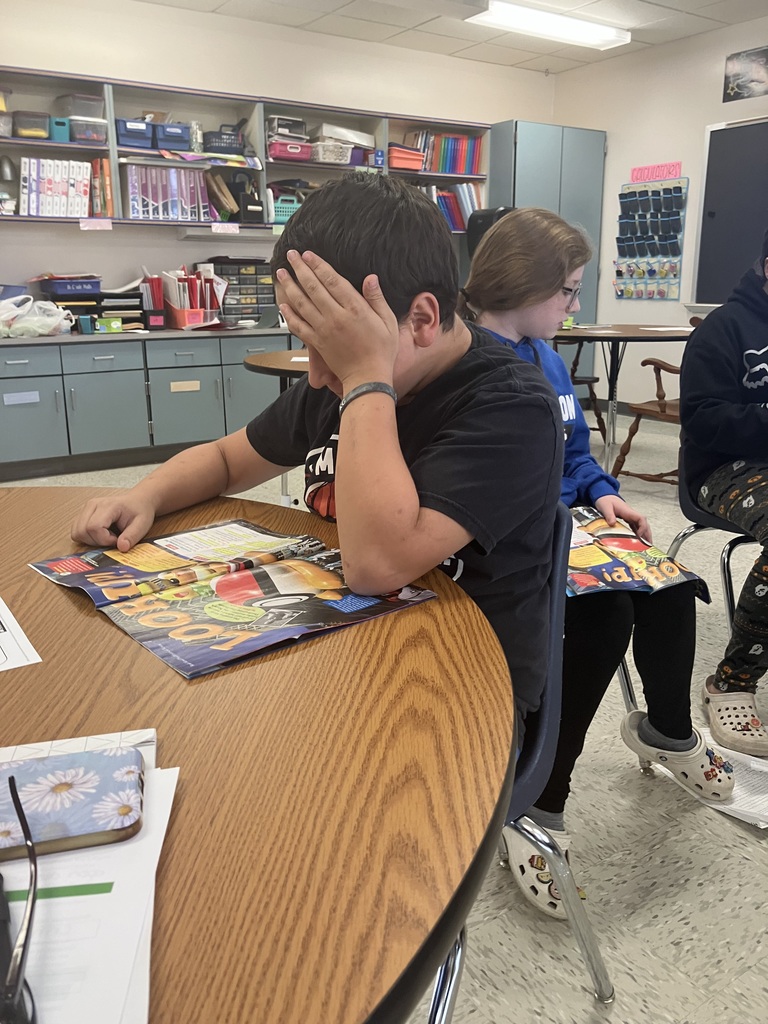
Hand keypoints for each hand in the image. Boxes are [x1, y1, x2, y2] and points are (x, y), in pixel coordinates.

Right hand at [71, 494, 156, 551]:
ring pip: (76, 532)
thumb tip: (122, 548)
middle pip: (82, 531)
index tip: (117, 539)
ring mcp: (86, 508)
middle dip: (97, 541)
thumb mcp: (142, 525)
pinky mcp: (83, 514)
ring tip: (107, 536)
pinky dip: (86, 538)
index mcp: (108, 506)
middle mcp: (93, 505)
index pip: (94, 527)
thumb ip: (132, 536)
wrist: (137, 501)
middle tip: (113, 538)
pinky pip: (76, 531)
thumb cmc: (139, 511)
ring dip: (90, 540)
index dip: (105, 539)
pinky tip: (100, 534)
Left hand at [276, 250, 399, 390]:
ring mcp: (323, 330)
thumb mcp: (387, 322)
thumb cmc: (381, 351)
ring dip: (289, 286)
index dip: (318, 265)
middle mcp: (336, 317)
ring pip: (301, 304)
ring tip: (281, 274)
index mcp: (355, 309)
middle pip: (313, 287)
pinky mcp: (317, 343)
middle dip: (300, 269)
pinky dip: (288, 315)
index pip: (332, 280)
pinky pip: (298, 326)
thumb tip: (370, 278)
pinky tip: (282, 304)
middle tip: (290, 256)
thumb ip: (377, 299)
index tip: (308, 254)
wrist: (368, 378)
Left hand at [594, 494, 651, 543]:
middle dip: (647, 534)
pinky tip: (638, 540)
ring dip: (644, 534)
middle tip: (649, 544)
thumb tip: (612, 524)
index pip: (641, 519)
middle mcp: (631, 514)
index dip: (642, 528)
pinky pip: (635, 526)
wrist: (604, 495)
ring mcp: (630, 516)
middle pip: (644, 524)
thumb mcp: (605, 507)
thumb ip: (609, 515)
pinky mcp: (627, 518)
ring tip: (646, 545)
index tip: (639, 536)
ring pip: (641, 525)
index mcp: (628, 511)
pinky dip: (638, 533)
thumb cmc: (605, 500)